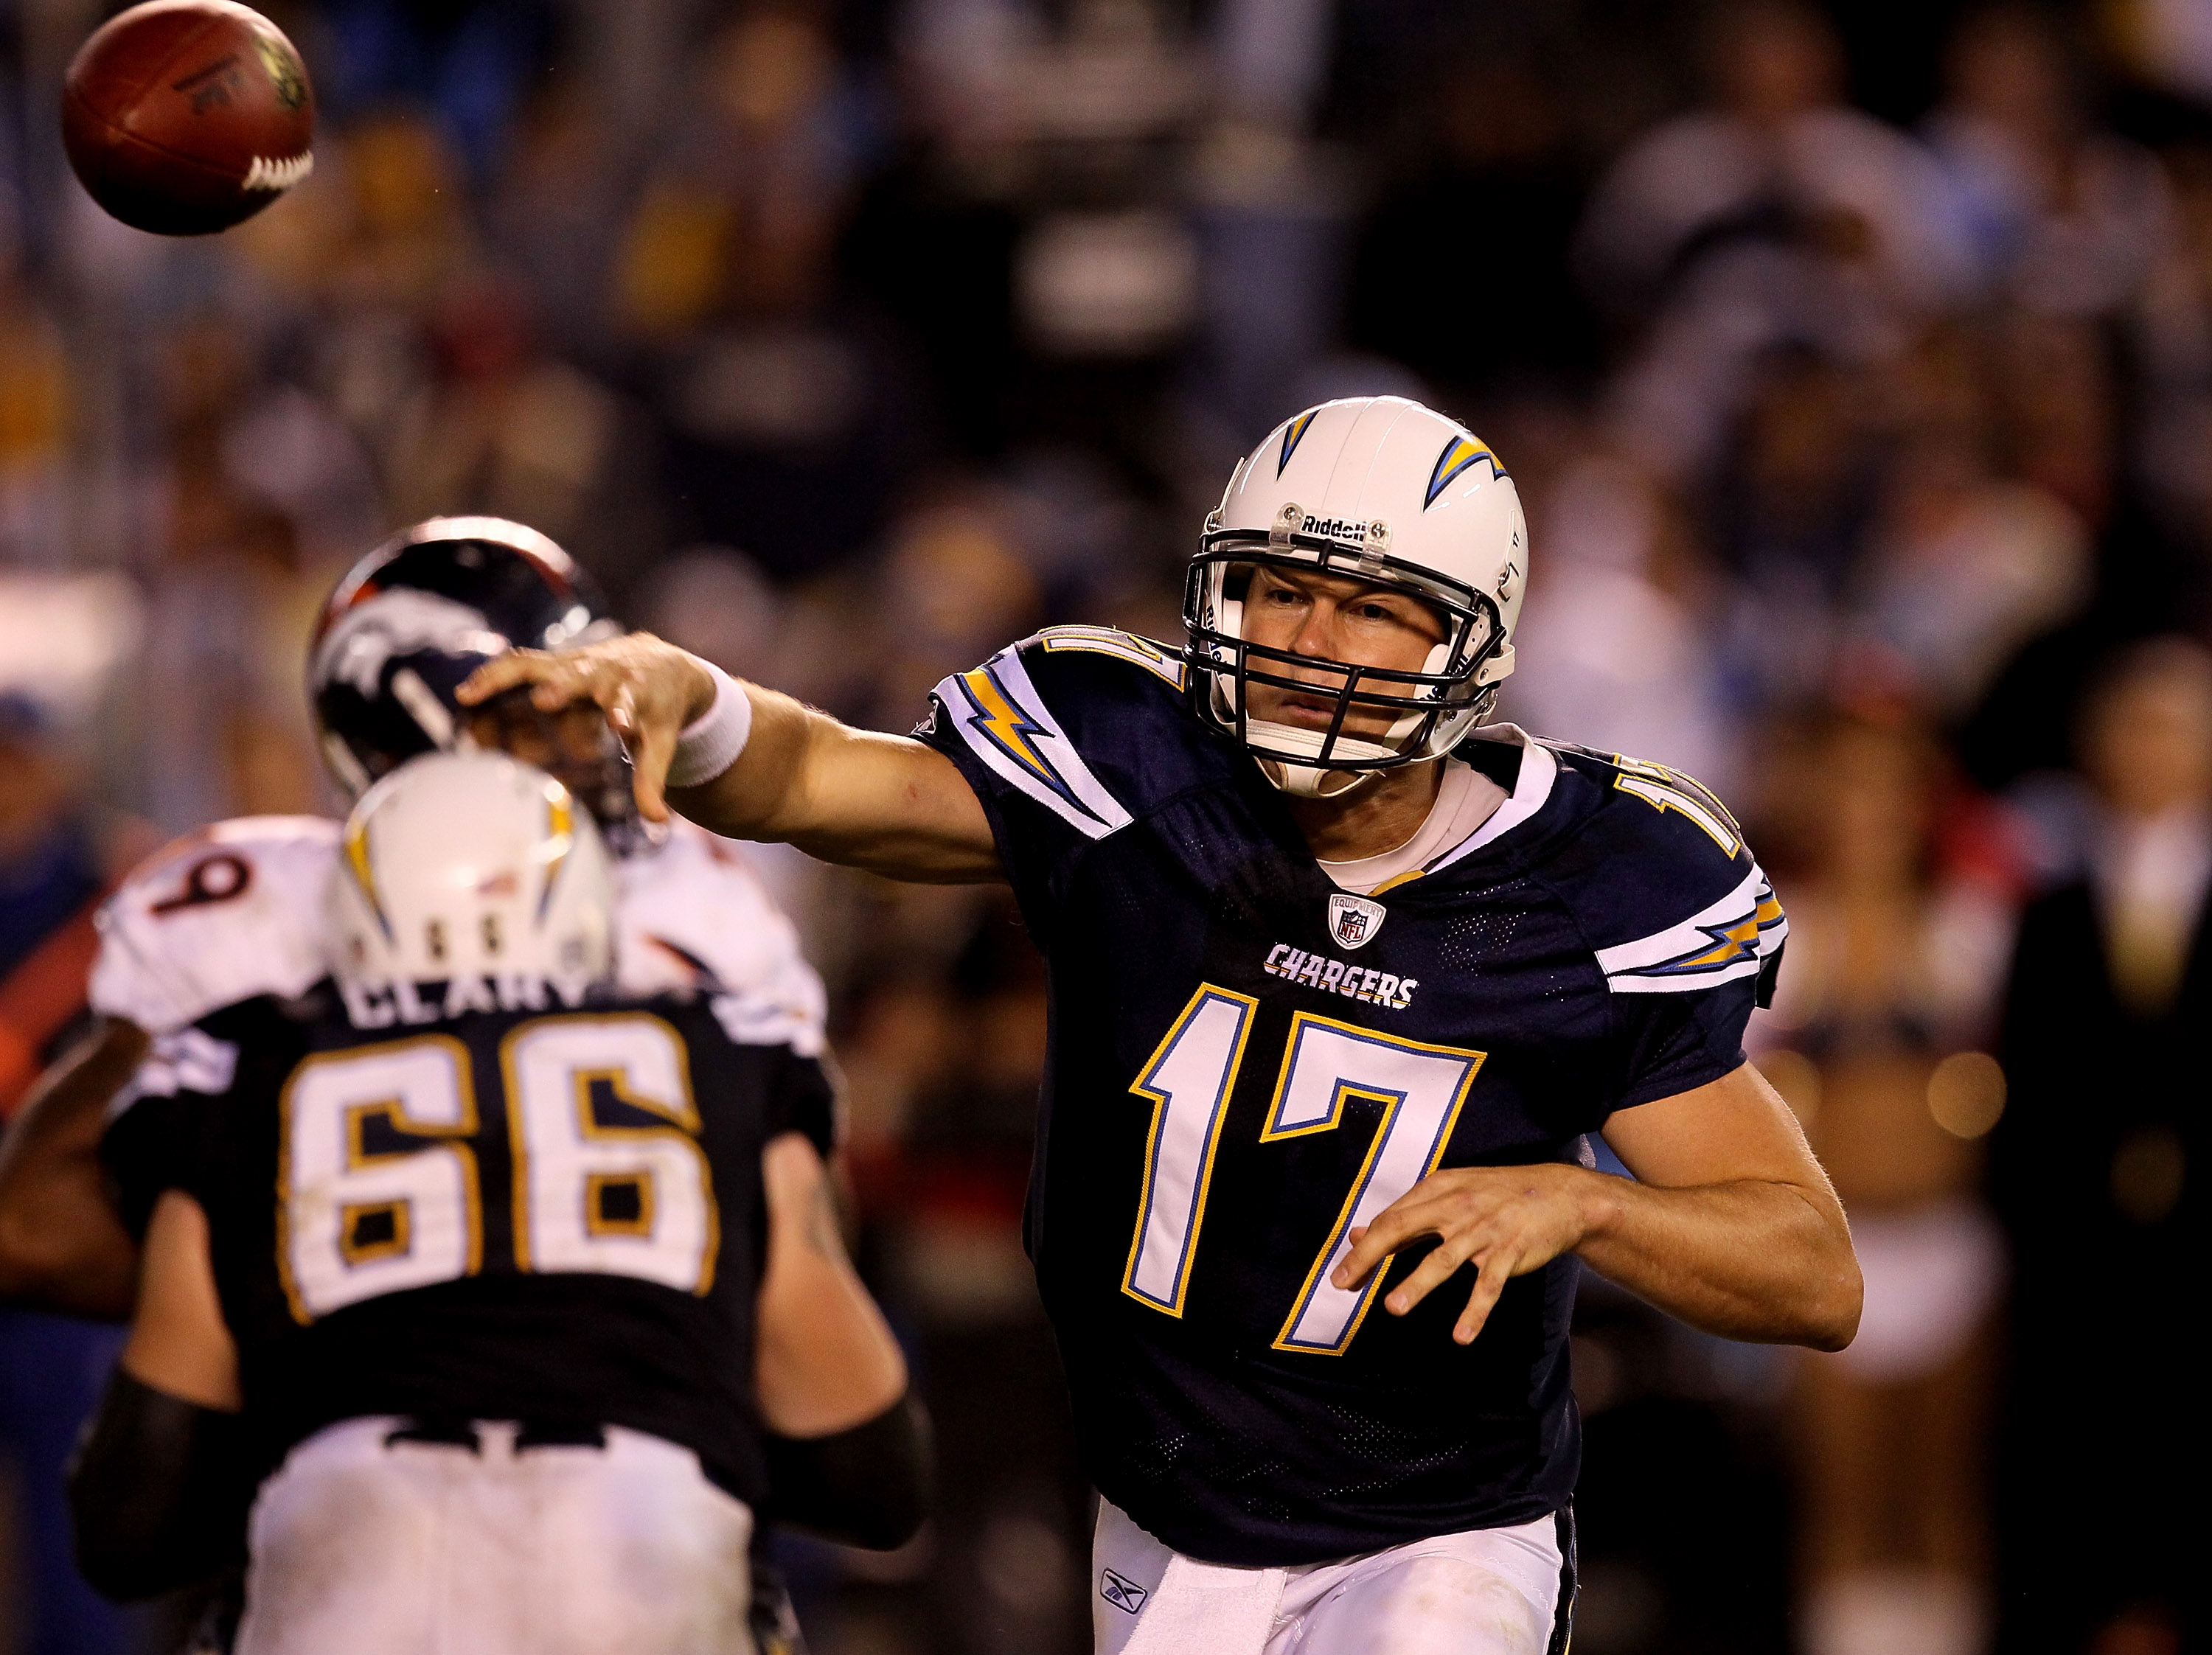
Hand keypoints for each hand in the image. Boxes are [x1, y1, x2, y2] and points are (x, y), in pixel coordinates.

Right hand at [459, 634, 716, 822]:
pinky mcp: (556, 661)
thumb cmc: (659, 707)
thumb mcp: (661, 741)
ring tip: (469, 695)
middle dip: (564, 685)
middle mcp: (603, 672)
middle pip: (581, 675)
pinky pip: (519, 664)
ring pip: (536, 664)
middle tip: (545, 699)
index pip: (631, 702)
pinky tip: (466, 693)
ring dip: (503, 678)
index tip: (620, 725)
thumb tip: (658, 821)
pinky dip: (492, 676)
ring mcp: (575, 663)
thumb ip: (652, 779)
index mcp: (635, 692)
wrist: (661, 662)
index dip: (624, 712)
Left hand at [1329, 1162, 1602, 1344]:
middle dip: (1370, 1257)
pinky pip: (1488, 1286)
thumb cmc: (1496, 1195)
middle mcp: (1457, 1206)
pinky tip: (1461, 1335)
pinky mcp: (1509, 1252)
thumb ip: (1407, 1214)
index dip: (1365, 1246)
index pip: (1392, 1217)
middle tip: (1343, 1283)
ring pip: (1443, 1259)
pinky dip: (1475, 1311)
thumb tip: (1359, 1234)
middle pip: (1403, 1228)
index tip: (1342, 1274)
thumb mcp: (1451, 1193)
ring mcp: (1483, 1230)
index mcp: (1439, 1189)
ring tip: (1393, 1307)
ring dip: (1417, 1284)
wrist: (1558, 1195)